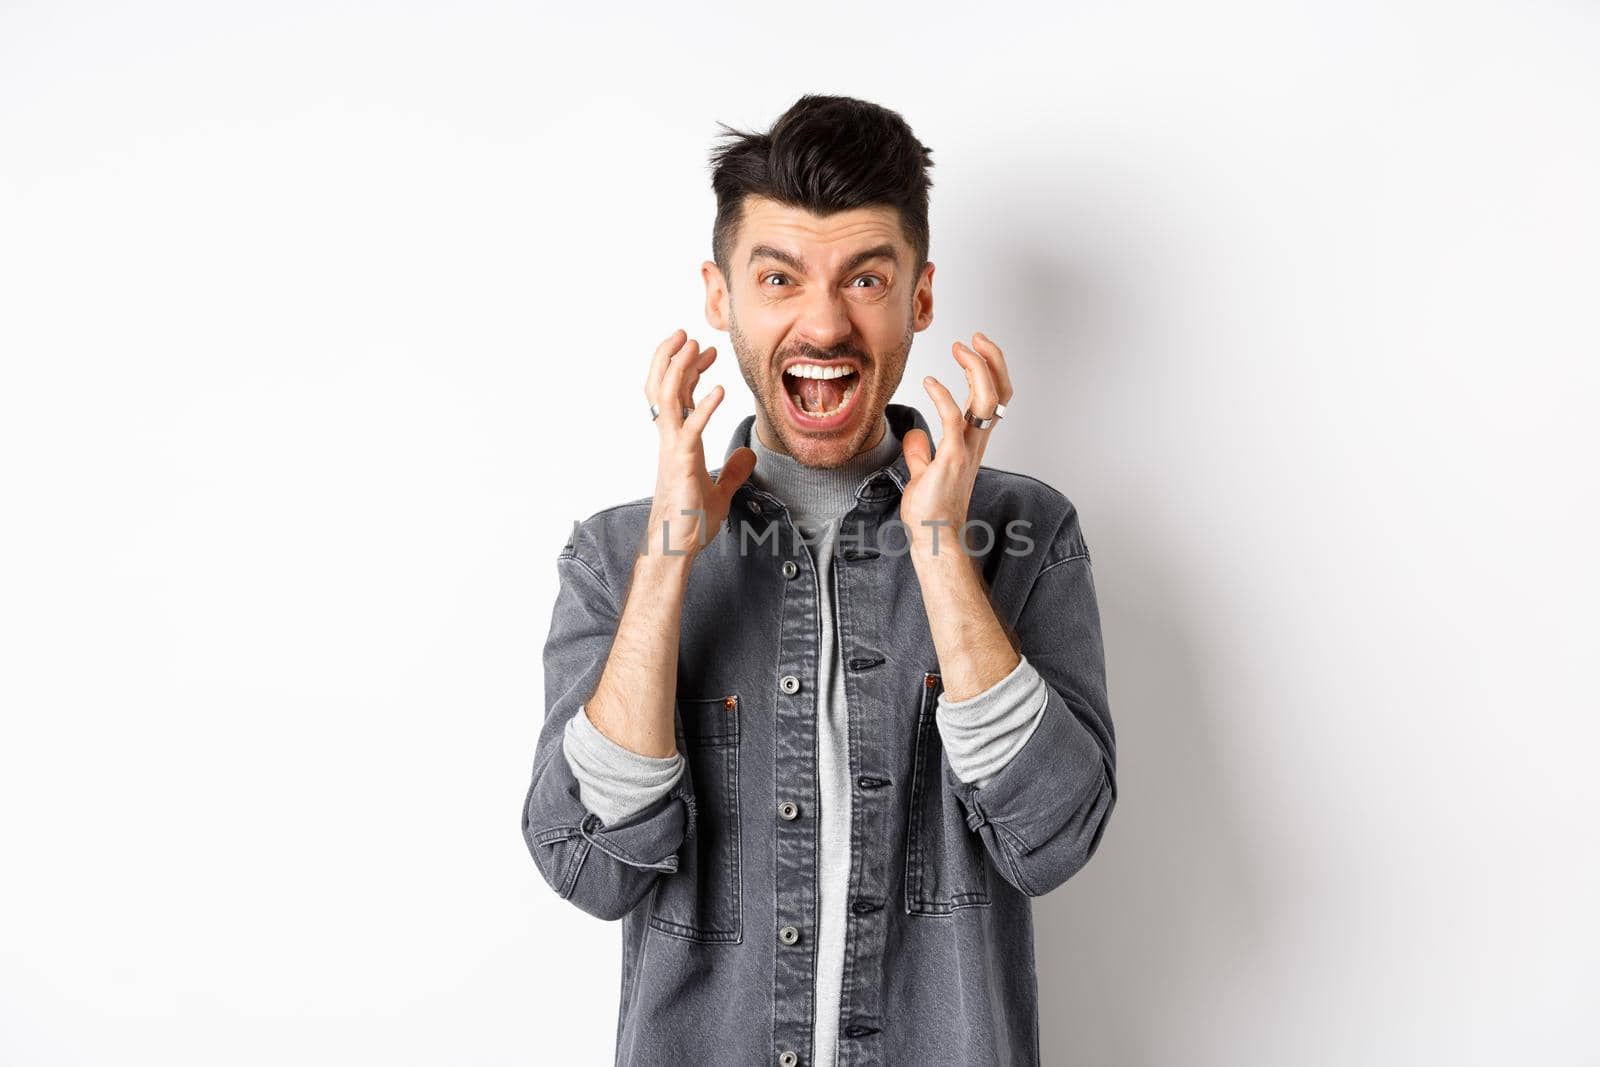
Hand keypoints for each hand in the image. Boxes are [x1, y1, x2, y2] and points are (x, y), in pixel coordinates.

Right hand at [640, 329, 755, 558]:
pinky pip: (690, 428)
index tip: (705, 352)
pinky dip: (704, 406)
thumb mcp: (720, 491)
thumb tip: (748, 456)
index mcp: (676, 442)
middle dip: (671, 357)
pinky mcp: (681, 462)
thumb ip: (733, 471)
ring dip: (680, 369)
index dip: (689, 370)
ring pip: (666, 398)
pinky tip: (719, 390)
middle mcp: (669, 439)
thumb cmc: (690, 521)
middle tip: (688, 333)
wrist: (677, 545)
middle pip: (661, 387)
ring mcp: (672, 449)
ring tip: (694, 345)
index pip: (678, 396)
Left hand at [899, 331, 1014, 560]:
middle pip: (1000, 393)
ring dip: (977, 369)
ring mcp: (966, 451)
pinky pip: (953, 421)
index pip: (993, 398)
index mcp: (972, 442)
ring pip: (987, 401)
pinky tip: (929, 381)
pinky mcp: (951, 460)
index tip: (973, 347)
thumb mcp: (923, 473)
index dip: (989, 368)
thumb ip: (921, 452)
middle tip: (974, 337)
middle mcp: (976, 443)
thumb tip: (915, 434)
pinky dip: (944, 396)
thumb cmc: (930, 511)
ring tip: (960, 347)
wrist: (933, 538)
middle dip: (992, 359)